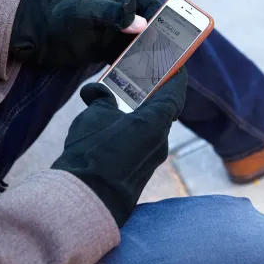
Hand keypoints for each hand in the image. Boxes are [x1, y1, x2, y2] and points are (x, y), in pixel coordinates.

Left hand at [10, 0, 160, 65]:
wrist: (43, 35)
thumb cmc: (64, 16)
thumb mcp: (88, 10)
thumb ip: (114, 14)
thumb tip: (142, 24)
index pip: (153, 7)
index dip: (165, 20)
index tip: (175, 36)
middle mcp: (125, 17)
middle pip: (152, 29)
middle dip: (162, 42)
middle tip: (172, 58)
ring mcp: (118, 35)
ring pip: (142, 46)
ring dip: (151, 58)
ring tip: (161, 71)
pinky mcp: (110, 52)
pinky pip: (128, 60)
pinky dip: (136, 68)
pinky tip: (143, 78)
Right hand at [52, 68, 186, 226]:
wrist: (88, 198)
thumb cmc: (92, 151)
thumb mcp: (95, 116)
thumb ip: (101, 99)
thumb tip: (97, 92)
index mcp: (156, 121)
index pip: (175, 91)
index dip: (176, 75)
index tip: (175, 65)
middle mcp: (161, 140)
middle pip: (163, 109)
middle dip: (153, 94)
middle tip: (141, 80)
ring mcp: (153, 159)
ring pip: (152, 128)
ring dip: (141, 114)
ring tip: (122, 103)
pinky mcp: (142, 172)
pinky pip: (143, 144)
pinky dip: (135, 131)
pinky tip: (115, 129)